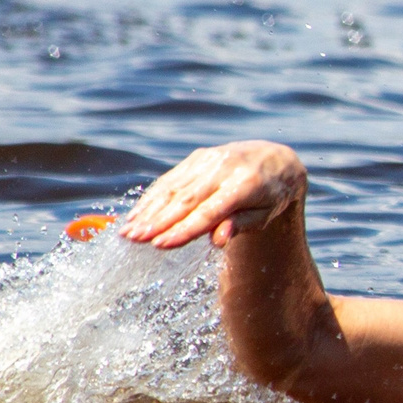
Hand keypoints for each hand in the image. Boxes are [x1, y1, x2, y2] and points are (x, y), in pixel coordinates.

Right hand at [118, 140, 307, 249]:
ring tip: (128, 232)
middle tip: (133, 240)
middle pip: (185, 199)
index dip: (183, 229)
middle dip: (157, 221)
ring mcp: (209, 159)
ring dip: (148, 211)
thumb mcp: (265, 214)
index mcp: (245, 185)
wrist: (275, 159)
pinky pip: (171, 179)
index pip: (208, 212)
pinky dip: (152, 198)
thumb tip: (218, 241)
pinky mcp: (198, 157)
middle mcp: (224, 168)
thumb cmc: (270, 196)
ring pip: (173, 188)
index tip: (159, 245)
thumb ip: (241, 225)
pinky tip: (136, 215)